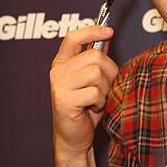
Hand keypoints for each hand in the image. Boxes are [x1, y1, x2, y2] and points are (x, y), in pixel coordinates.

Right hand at [50, 25, 118, 157]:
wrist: (75, 136)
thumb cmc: (86, 107)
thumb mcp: (93, 80)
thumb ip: (96, 59)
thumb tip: (105, 36)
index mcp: (62, 62)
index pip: (73, 37)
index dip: (92, 30)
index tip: (109, 31)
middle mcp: (57, 71)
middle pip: (95, 56)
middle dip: (109, 72)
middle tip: (105, 87)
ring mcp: (58, 85)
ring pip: (96, 73)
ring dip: (105, 88)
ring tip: (97, 99)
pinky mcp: (64, 100)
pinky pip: (95, 92)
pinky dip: (100, 102)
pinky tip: (93, 108)